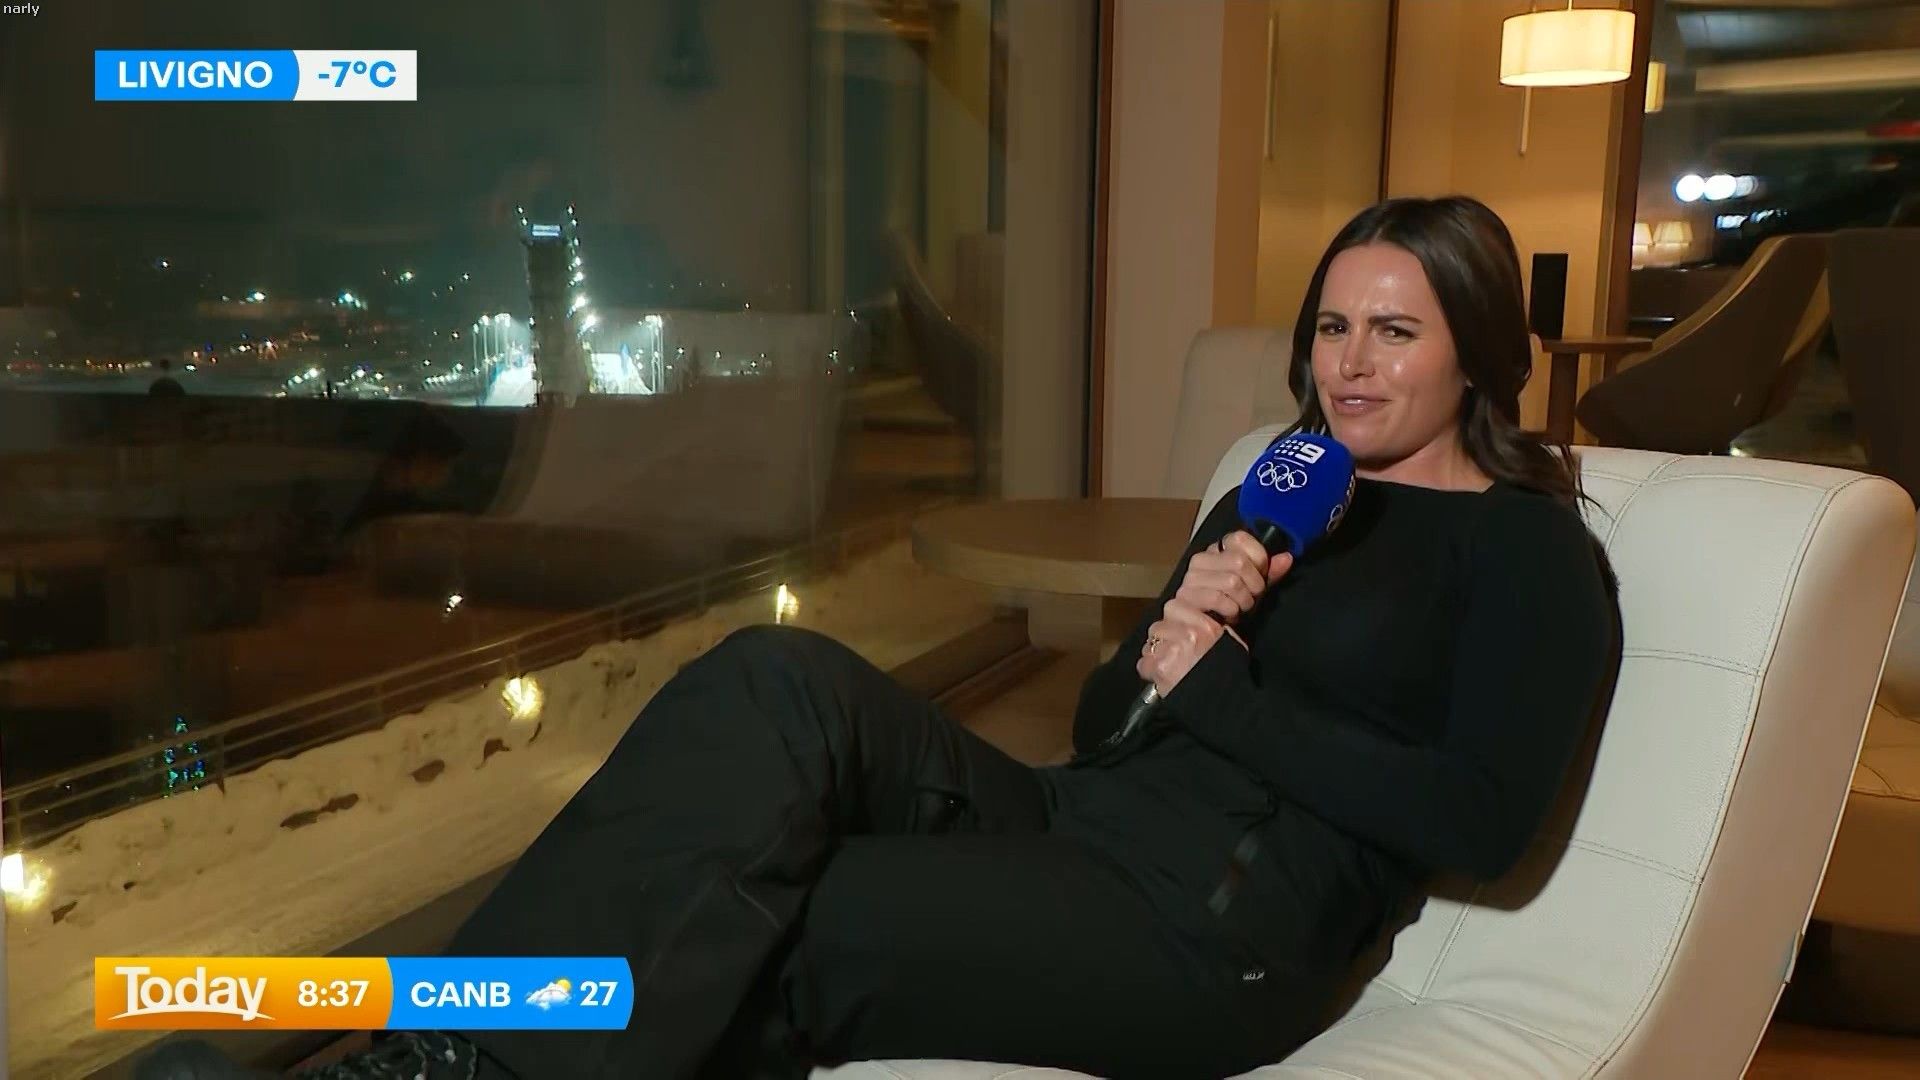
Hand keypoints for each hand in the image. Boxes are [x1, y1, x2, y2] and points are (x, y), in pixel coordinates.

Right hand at [1174, 531, 1292, 625]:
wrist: (1204, 644)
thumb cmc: (1229, 613)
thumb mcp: (1253, 591)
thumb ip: (1268, 574)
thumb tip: (1286, 557)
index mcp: (1214, 553)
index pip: (1239, 538)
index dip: (1258, 559)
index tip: (1260, 578)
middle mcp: (1198, 563)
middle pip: (1239, 562)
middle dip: (1254, 586)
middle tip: (1251, 600)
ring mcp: (1188, 581)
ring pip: (1231, 581)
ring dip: (1242, 602)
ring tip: (1238, 611)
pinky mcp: (1181, 600)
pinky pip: (1217, 599)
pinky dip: (1230, 611)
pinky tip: (1227, 618)